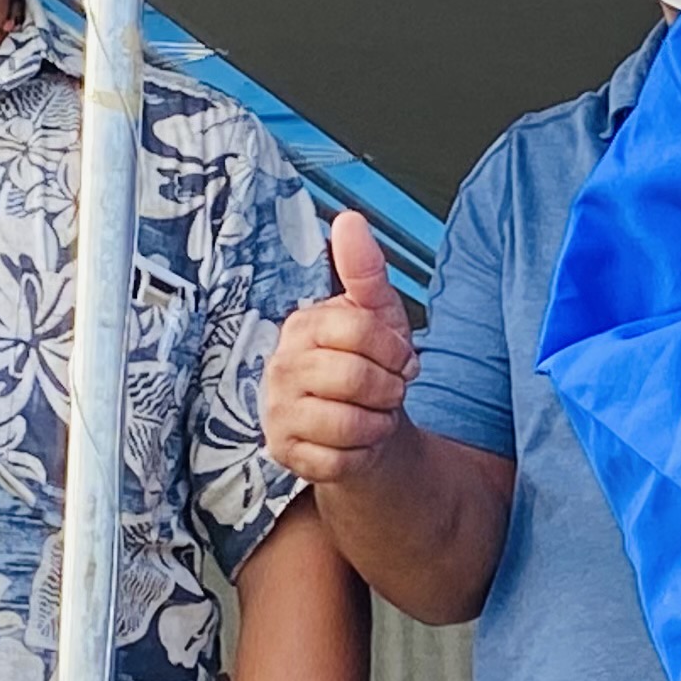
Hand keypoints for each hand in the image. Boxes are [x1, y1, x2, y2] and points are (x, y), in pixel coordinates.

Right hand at [266, 212, 414, 486]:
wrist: (364, 425)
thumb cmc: (370, 366)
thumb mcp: (378, 315)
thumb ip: (365, 271)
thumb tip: (348, 219)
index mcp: (303, 326)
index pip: (357, 329)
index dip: (394, 348)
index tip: (403, 359)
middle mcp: (280, 366)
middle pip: (355, 377)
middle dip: (390, 389)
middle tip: (390, 391)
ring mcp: (277, 412)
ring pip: (347, 422)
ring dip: (378, 423)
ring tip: (374, 415)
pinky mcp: (284, 453)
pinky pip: (336, 460)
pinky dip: (361, 454)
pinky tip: (357, 443)